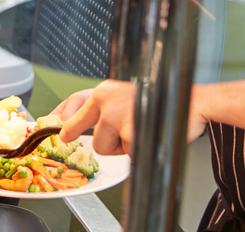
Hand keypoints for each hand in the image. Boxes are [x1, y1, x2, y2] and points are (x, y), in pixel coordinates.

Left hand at [56, 80, 206, 156]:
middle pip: (84, 130)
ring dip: (120, 147)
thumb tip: (74, 124)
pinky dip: (135, 150)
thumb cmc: (159, 99)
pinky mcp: (129, 131)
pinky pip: (125, 152)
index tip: (55, 128)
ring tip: (138, 131)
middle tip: (80, 138)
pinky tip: (147, 134)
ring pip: (104, 148)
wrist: (190, 102)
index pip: (73, 103)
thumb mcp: (124, 96)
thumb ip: (103, 108)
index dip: (61, 118)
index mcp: (104, 90)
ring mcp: (116, 116)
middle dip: (90, 138)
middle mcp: (106, 100)